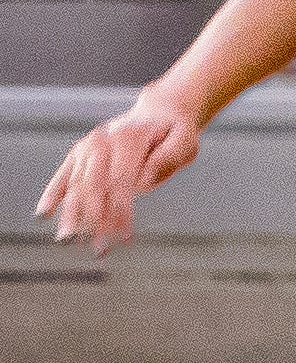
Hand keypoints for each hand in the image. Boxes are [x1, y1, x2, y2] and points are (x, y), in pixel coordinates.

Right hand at [35, 88, 204, 253]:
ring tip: (71, 241)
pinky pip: (63, 175)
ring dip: (73, 215)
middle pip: (93, 184)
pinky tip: (43, 214)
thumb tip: (142, 179)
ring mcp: (89, 147)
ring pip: (76, 184)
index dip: (120, 209)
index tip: (123, 235)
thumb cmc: (175, 132)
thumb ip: (167, 158)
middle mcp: (103, 141)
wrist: (159, 114)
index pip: (120, 179)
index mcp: (129, 138)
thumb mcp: (184, 141)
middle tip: (99, 247)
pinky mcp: (80, 154)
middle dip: (94, 218)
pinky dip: (53, 194)